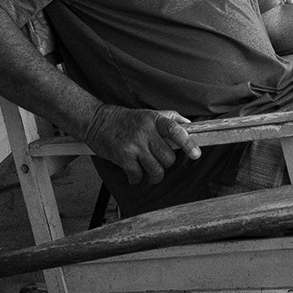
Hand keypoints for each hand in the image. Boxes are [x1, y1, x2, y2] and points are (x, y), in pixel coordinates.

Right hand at [83, 105, 199, 185]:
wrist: (97, 121)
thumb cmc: (125, 120)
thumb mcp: (148, 113)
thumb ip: (170, 118)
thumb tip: (190, 125)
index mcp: (154, 120)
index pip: (175, 130)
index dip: (188, 143)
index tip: (196, 154)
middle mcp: (145, 131)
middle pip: (168, 157)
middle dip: (165, 164)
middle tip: (157, 161)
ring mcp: (134, 144)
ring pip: (156, 169)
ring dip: (154, 175)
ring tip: (149, 172)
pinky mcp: (123, 156)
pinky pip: (138, 175)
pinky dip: (137, 178)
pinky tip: (133, 174)